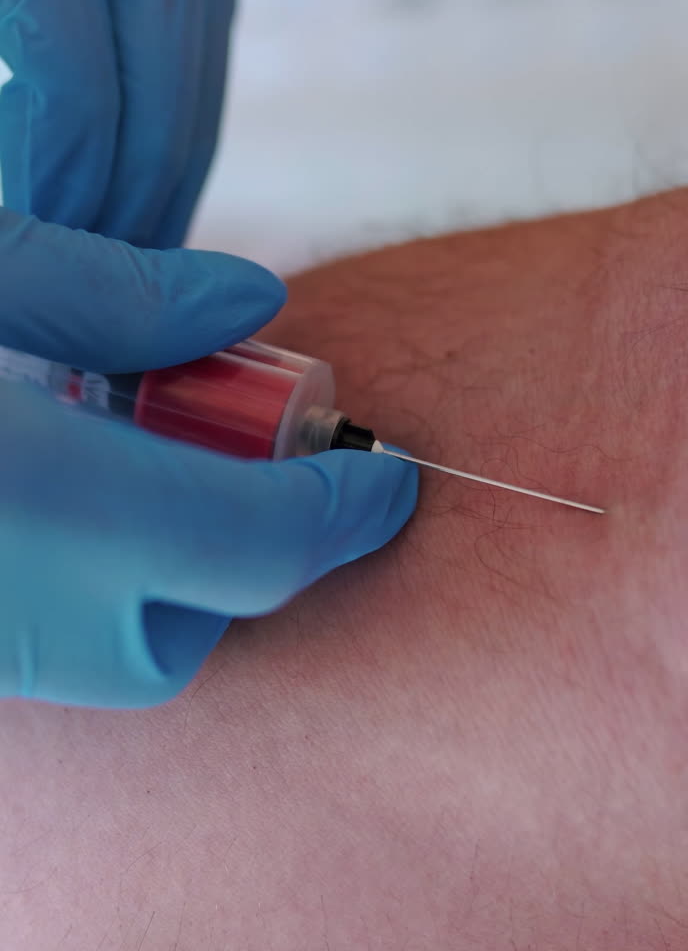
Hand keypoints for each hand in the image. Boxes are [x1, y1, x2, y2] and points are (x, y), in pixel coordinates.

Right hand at [0, 0, 417, 706]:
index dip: (343, 511)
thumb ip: (112, 295)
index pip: (261, 546)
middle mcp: (17, 615)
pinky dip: (91, 588)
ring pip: (119, 655)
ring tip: (132, 470)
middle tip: (232, 460)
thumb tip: (252, 300)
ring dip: (165, 575)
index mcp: (40, 504)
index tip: (388, 475)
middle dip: (240, 555)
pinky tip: (54, 507)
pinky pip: (54, 647)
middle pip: (189, 631)